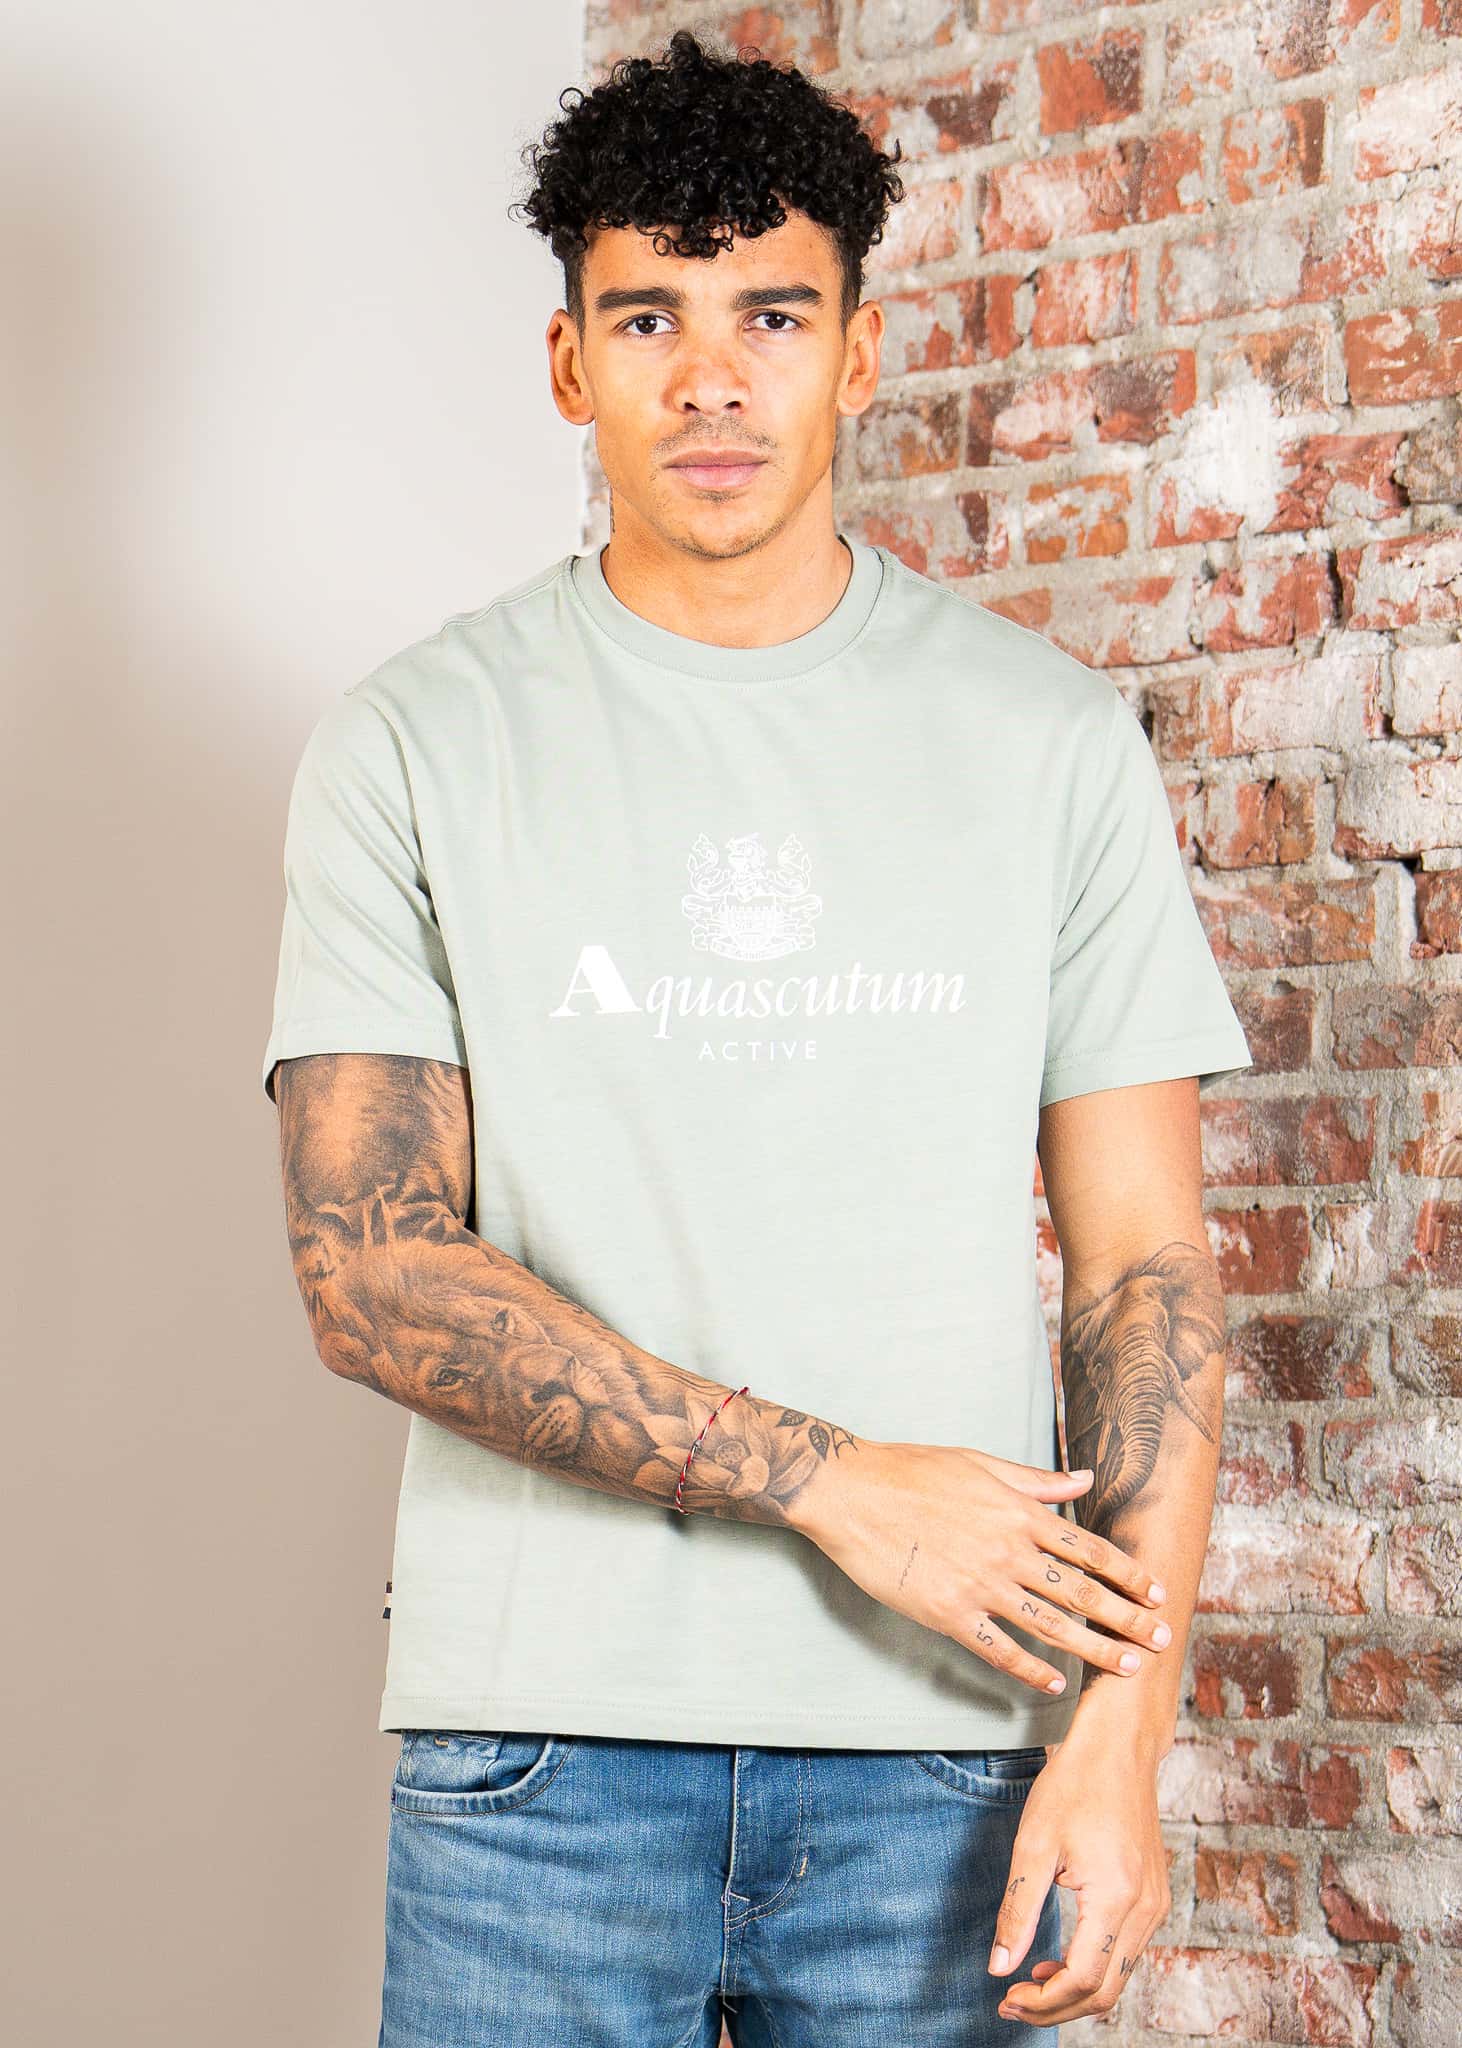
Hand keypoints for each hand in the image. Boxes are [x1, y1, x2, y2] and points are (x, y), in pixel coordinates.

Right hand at [797, 1439, 1170, 1696]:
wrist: (853, 1492)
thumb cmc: (913, 1470)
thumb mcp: (980, 1463)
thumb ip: (1036, 1480)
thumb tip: (1085, 1477)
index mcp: (1020, 1512)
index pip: (1090, 1548)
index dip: (1129, 1573)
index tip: (1158, 1591)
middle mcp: (1009, 1551)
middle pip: (1083, 1592)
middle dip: (1129, 1618)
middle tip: (1162, 1639)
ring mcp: (980, 1585)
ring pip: (1052, 1626)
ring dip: (1096, 1648)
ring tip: (1129, 1667)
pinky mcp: (948, 1614)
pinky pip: (999, 1649)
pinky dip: (1030, 1670)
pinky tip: (1054, 1685)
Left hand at [987, 1726, 1171, 2025]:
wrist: (1118, 1745)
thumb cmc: (1074, 1783)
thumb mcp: (1033, 1844)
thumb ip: (1018, 1909)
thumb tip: (1000, 1966)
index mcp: (1117, 1897)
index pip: (1083, 1979)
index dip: (1043, 2000)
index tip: (1007, 1997)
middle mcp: (1146, 1909)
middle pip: (1105, 1991)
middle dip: (1057, 2007)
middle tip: (1013, 2000)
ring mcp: (1156, 1905)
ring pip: (1119, 1977)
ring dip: (1075, 1990)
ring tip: (1031, 1979)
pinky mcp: (1155, 1897)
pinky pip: (1127, 1952)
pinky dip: (1094, 1966)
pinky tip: (1061, 1955)